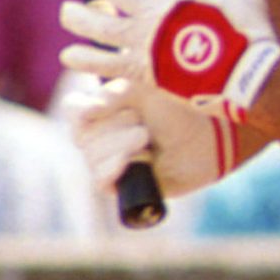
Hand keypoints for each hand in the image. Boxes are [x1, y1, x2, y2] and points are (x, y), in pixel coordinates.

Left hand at [62, 0, 279, 119]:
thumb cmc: (251, 35)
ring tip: (69, 13)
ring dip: (77, 17)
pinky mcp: (139, 68)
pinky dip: (83, 58)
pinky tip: (70, 55)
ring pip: (95, 22)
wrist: (246, 75)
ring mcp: (143, 39)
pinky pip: (101, 61)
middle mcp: (152, 9)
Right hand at [64, 74, 239, 198]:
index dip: (81, 110)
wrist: (206, 139)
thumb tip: (89, 108)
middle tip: (141, 123)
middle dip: (112, 126)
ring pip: (92, 157)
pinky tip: (134, 159)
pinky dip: (115, 168)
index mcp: (102, 110)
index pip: (73, 109)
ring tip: (145, 137)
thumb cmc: (177, 112)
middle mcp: (100, 137)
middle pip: (82, 134)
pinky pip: (101, 180)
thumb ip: (114, 94)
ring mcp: (109, 162)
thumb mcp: (144, 93)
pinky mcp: (121, 185)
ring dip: (119, 145)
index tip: (96, 108)